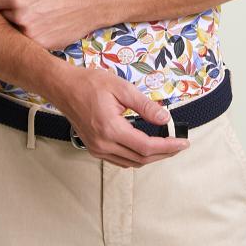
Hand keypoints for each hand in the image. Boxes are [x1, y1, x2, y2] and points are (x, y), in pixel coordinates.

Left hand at [0, 0, 94, 50]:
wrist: (88, 5)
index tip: (4, 0)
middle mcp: (21, 18)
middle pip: (0, 18)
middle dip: (7, 14)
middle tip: (24, 9)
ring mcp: (31, 35)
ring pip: (11, 32)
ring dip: (17, 27)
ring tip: (35, 18)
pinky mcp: (40, 47)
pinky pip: (25, 43)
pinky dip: (29, 38)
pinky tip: (41, 28)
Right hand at [55, 65, 190, 167]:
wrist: (63, 87)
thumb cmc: (89, 82)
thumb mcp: (121, 87)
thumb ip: (144, 105)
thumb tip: (165, 119)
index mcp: (110, 128)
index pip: (146, 146)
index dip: (168, 146)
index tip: (183, 142)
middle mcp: (103, 144)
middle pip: (141, 158)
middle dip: (164, 153)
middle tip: (179, 144)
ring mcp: (96, 149)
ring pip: (131, 162)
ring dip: (151, 157)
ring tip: (166, 145)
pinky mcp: (93, 148)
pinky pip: (120, 160)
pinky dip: (136, 156)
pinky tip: (144, 146)